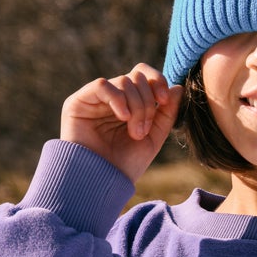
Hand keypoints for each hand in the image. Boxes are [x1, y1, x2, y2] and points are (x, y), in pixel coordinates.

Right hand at [60, 63, 181, 183]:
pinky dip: (118, 99)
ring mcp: (95, 99)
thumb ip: (167, 113)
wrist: (103, 182)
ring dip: (136, 107)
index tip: (164, 101)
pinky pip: (102, 85)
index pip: (144, 74)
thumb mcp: (154, 137)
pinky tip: (122, 117)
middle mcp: (112, 98)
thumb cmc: (126, 164)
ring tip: (134, 133)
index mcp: (129, 103)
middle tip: (144, 130)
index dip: (158, 81)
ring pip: (124, 81)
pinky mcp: (78, 102)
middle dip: (147, 103)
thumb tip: (178, 87)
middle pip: (137, 77)